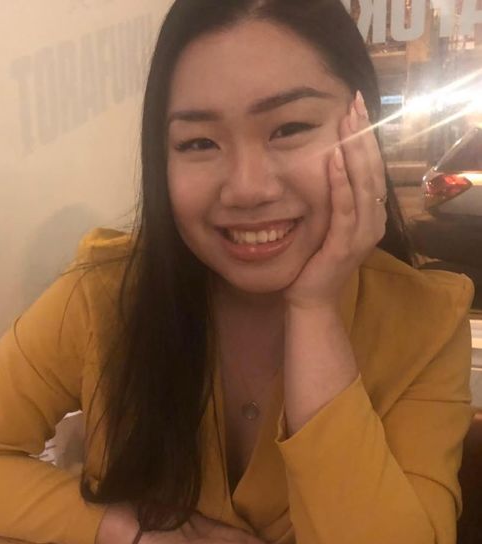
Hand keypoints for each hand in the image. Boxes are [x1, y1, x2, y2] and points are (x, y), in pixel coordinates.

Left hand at [283, 91, 386, 309]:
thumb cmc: (315, 260)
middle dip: (364, 135)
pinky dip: (340, 183)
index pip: (371, 168)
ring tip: (348, 121)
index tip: (357, 108)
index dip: (366, 138)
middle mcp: (373, 221)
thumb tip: (329, 164)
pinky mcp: (345, 244)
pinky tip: (333, 159)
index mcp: (371, 214)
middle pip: (372, 169)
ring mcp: (362, 234)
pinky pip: (344, 208)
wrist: (311, 298)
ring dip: (354, 151)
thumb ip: (335, 198)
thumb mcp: (329, 224)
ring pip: (363, 184)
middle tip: (356, 103)